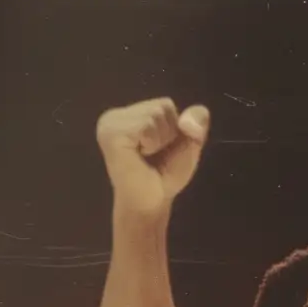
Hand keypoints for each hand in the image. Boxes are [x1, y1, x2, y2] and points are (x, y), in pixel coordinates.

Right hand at [96, 98, 210, 219]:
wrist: (151, 202)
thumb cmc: (165, 174)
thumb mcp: (189, 141)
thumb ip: (197, 121)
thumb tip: (188, 120)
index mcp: (129, 115)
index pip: (165, 104)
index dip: (173, 129)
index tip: (160, 149)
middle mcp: (115, 116)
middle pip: (161, 106)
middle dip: (167, 133)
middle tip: (152, 156)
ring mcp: (109, 123)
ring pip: (154, 114)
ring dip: (160, 140)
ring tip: (144, 157)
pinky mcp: (110, 134)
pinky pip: (145, 125)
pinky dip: (152, 142)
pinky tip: (138, 156)